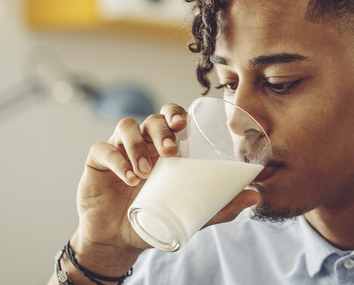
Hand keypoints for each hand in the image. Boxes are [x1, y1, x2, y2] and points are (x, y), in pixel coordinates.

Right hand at [67, 103, 259, 277]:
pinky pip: (103, 148)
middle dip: (161, 128)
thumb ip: (219, 206)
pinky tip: (128, 178)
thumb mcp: (188, 213)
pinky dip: (117, 159)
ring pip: (126, 127)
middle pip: (151, 118)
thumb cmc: (155, 219)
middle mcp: (143, 143)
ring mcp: (119, 149)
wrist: (119, 240)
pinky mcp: (97, 161)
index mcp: (164, 148)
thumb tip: (255, 196)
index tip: (183, 123)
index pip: (171, 118)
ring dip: (137, 145)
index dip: (176, 112)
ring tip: (146, 172)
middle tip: (170, 150)